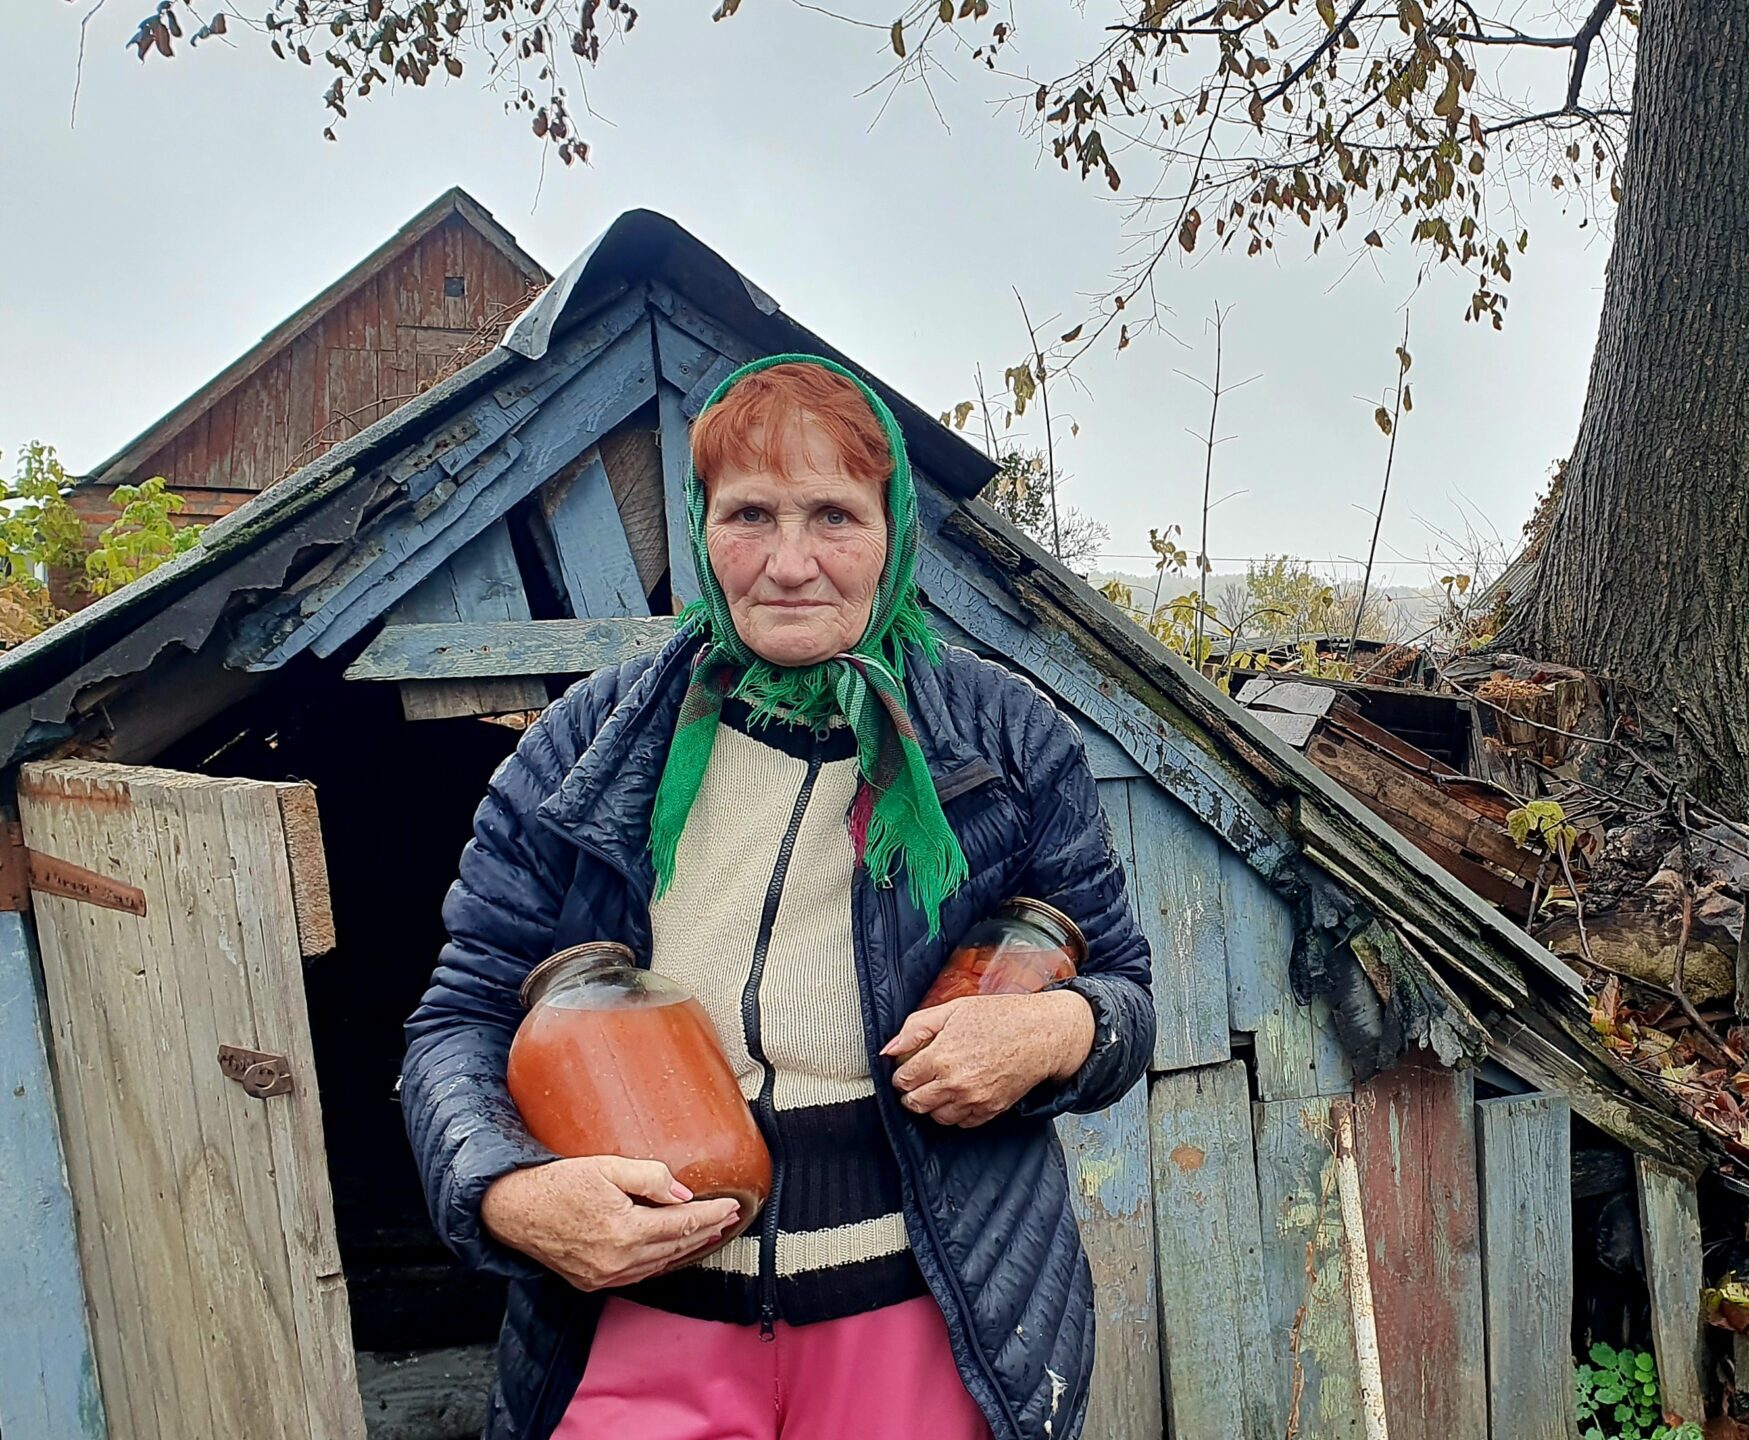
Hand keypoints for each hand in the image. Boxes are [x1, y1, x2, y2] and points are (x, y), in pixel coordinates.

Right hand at [481, 1156, 740, 1290]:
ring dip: (686, 1249)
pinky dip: (660, 1261)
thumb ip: (649, 1178)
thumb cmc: (557, 1184)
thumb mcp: (606, 1167)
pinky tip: (670, 1250)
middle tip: (727, 1217)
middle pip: (675, 1248)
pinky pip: (638, 1275)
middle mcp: (616, 1261)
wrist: (513, 1210)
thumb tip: (683, 1193)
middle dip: (705, 1231)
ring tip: (707, 1233)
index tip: (732, 1206)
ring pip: (659, 1265)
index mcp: (623, 1231)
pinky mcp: (592, 1282)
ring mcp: (604, 1276)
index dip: (710, 1215)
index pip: (681, 1225)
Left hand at [880, 990, 1095, 1127]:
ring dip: (932, 1105)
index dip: (900, 1074)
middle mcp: (955, 1084)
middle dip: (911, 1092)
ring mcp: (974, 1100)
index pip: (902, 1080)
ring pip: (936, 1117)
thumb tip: (889, 1048)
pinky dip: (956, 1113)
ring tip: (938, 1087)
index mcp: (941, 1057)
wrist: (1042, 1034)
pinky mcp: (990, 1110)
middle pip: (915, 1103)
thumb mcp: (953, 1010)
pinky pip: (962, 1123)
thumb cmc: (1000, 1017)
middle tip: (918, 1080)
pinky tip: (959, 1095)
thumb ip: (916, 1028)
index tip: (906, 1069)